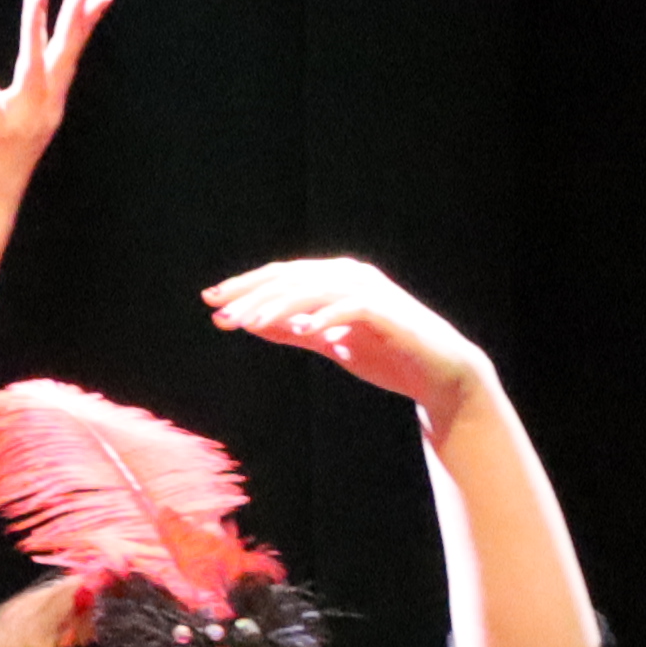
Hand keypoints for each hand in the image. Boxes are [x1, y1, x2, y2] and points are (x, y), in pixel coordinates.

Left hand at [0, 0, 114, 224]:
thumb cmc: (5, 156)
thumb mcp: (29, 118)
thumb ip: (36, 89)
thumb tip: (46, 66)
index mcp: (51, 102)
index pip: (71, 56)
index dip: (86, 25)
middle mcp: (43, 108)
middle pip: (63, 55)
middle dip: (74, 19)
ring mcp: (22, 118)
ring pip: (33, 66)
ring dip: (36, 29)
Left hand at [205, 254, 488, 421]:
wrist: (434, 371)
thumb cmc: (382, 353)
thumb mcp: (327, 341)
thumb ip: (292, 329)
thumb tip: (248, 322)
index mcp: (334, 278)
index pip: (281, 276)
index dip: (245, 286)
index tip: (211, 300)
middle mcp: (350, 275)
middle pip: (291, 279)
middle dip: (253, 295)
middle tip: (220, 313)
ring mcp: (370, 291)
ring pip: (315, 290)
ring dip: (280, 306)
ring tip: (249, 323)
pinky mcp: (387, 311)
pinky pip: (350, 309)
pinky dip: (326, 317)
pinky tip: (301, 331)